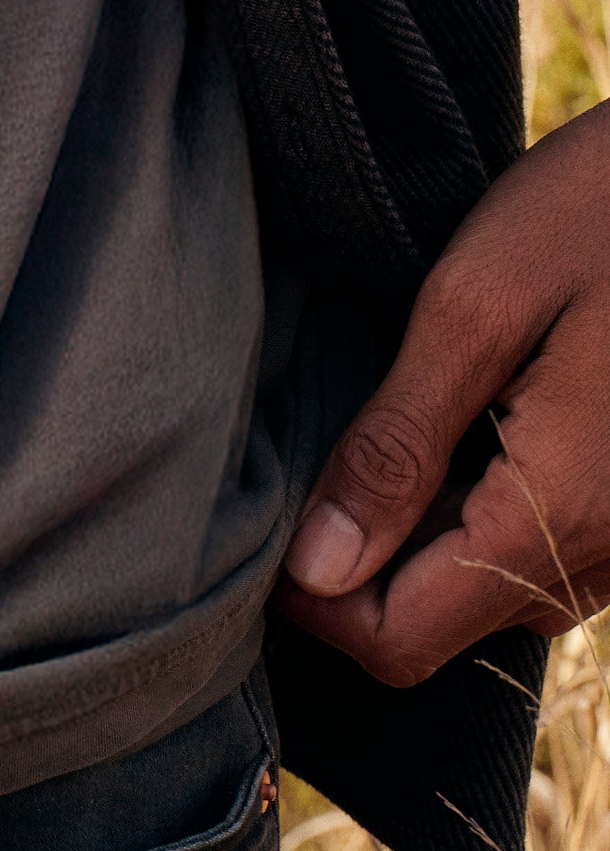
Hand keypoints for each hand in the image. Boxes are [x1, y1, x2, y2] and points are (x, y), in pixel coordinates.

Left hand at [278, 99, 609, 685]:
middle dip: (362, 560)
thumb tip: (316, 568)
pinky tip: (464, 416)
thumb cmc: (602, 211)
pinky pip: (540, 553)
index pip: (400, 639)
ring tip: (403, 413)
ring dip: (423, 532)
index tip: (273, 508)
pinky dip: (481, 509)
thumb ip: (395, 445)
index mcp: (562, 513)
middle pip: (440, 627)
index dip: (312, 596)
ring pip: (489, 593)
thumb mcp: (476, 305)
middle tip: (328, 441)